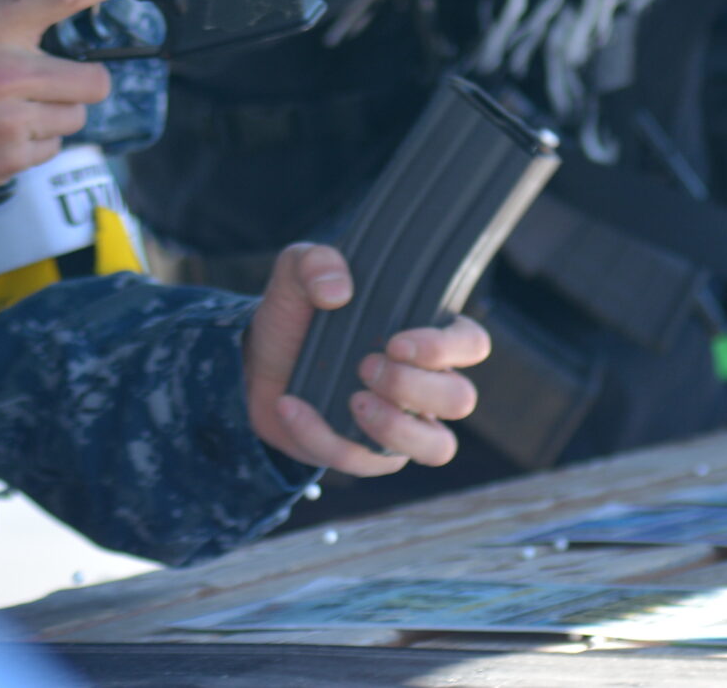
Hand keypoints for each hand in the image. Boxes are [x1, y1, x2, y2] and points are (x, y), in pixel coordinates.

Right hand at [0, 0, 165, 203]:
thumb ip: (11, 13)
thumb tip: (64, 6)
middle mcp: (8, 73)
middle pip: (95, 81)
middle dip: (76, 82)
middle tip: (40, 81)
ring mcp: (8, 122)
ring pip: (75, 120)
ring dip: (52, 115)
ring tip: (4, 108)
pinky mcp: (4, 161)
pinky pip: (49, 151)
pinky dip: (30, 145)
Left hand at [243, 242, 488, 475]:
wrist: (255, 363)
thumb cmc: (296, 314)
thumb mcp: (296, 272)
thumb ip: (316, 264)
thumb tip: (338, 291)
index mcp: (427, 335)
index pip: (472, 344)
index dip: (444, 349)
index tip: (395, 341)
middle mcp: (426, 384)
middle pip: (461, 400)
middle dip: (413, 387)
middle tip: (366, 365)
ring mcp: (402, 424)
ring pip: (437, 447)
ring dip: (396, 428)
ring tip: (353, 400)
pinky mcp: (367, 455)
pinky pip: (365, 462)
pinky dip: (323, 436)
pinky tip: (291, 405)